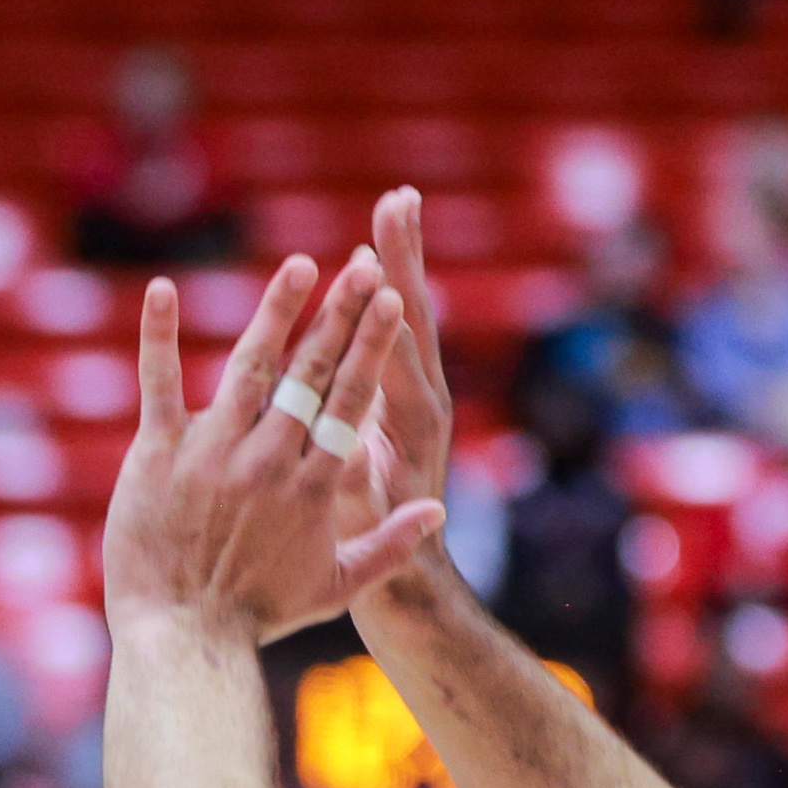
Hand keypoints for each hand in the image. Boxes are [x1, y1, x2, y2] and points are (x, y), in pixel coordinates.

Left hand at [103, 250, 443, 644]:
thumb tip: (438, 513)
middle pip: (312, 375)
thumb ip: (390, 547)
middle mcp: (270, 460)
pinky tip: (163, 287)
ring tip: (302, 264)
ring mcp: (213, 453)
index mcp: (313, 486)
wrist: (184, 637)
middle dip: (342, 315)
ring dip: (277, 311)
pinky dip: (160, 335)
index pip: (351, 403)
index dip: (371, 347)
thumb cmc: (258, 616)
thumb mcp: (336, 588)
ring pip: (250, 366)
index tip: (391, 299)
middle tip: (363, 266)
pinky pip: (159, 383)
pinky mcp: (159, 455)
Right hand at [361, 185, 457, 583]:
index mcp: (411, 427)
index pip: (396, 355)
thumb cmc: (383, 568)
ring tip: (397, 203)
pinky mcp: (401, 398)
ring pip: (405, 315)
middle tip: (399, 199)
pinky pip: (396, 334)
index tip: (376, 262)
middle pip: (410, 316)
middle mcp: (420, 401)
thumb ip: (367, 504)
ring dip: (400, 258)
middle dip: (402, 257)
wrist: (409, 588)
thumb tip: (376, 487)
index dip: (384, 308)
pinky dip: (386, 290)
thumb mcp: (367, 536)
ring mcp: (411, 396)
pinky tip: (369, 253)